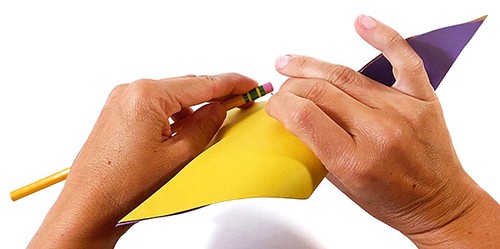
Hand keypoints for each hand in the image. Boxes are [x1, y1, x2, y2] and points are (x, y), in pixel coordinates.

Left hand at [29, 73, 256, 247]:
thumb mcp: (179, 155)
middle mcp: (132, 90)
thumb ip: (205, 125)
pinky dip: (174, 112)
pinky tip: (185, 127)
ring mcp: (122, 99)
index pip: (202, 83)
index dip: (232, 83)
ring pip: (171, 95)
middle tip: (240, 102)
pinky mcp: (118, 110)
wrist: (89, 204)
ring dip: (194, 105)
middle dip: (214, 94)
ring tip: (213, 120)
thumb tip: (219, 108)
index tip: (250, 84)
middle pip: (186, 85)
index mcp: (148, 96)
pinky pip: (155, 103)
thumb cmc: (123, 185)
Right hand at [266, 15, 498, 247]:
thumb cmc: (392, 200)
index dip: (280, 105)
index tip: (274, 105)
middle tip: (282, 88)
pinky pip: (402, 58)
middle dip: (292, 86)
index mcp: (355, 161)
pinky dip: (382, 36)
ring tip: (291, 62)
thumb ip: (317, 149)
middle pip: (320, 91)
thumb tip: (294, 117)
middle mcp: (379, 132)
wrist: (438, 203)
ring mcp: (402, 111)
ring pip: (346, 75)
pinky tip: (361, 23)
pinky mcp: (421, 98)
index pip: (304, 117)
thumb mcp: (342, 185)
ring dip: (312, 66)